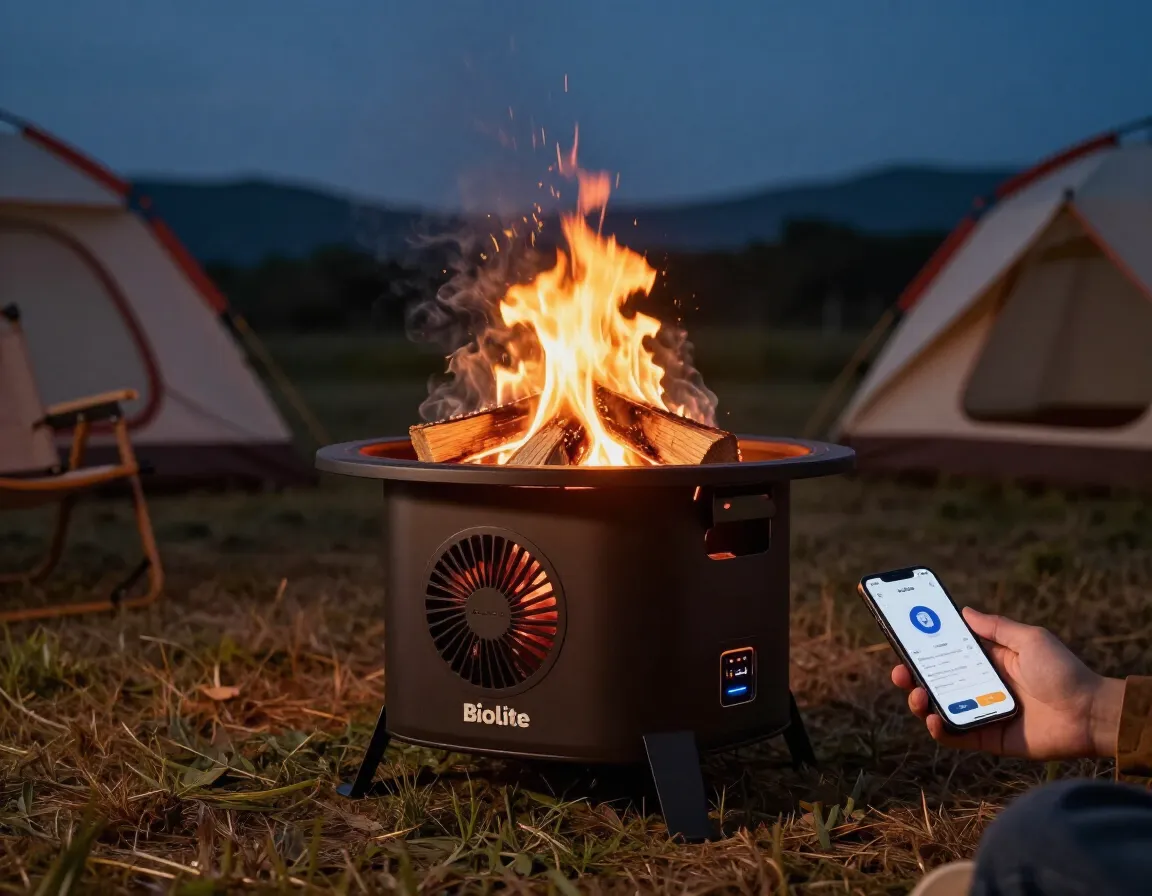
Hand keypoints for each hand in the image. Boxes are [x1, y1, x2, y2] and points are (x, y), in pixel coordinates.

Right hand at [891, 607, 1124, 759]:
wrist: (1091, 713)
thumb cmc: (1065, 672)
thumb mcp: (1030, 639)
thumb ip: (996, 627)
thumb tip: (963, 611)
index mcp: (989, 662)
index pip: (946, 653)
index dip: (923, 648)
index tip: (903, 639)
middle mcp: (980, 687)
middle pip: (935, 681)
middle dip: (911, 675)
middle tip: (899, 670)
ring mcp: (982, 712)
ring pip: (938, 708)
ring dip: (919, 701)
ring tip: (916, 694)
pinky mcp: (988, 738)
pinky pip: (956, 736)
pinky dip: (939, 730)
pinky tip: (933, 719)